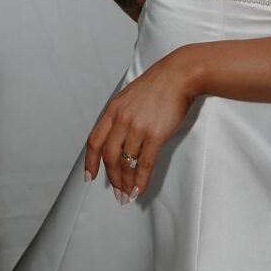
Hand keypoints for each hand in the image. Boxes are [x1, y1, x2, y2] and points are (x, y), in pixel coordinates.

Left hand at [84, 49, 194, 203]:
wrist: (180, 75)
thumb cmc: (158, 85)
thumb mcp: (130, 96)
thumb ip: (121, 116)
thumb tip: (118, 140)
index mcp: (113, 109)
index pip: (94, 140)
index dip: (90, 162)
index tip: (90, 177)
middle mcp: (122, 119)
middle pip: (108, 156)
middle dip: (112, 178)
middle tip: (117, 192)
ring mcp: (137, 127)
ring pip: (125, 163)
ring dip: (126, 183)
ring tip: (128, 195)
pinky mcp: (155, 134)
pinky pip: (144, 163)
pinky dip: (141, 180)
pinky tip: (140, 189)